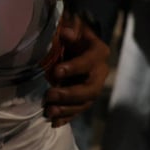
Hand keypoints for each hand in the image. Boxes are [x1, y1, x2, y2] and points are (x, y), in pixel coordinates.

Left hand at [44, 11, 109, 125]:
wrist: (79, 43)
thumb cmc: (73, 32)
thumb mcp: (73, 26)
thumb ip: (70, 29)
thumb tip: (66, 33)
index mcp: (98, 52)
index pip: (88, 62)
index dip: (74, 68)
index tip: (56, 72)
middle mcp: (100, 72)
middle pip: (90, 89)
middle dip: (69, 94)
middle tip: (49, 95)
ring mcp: (94, 87)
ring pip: (85, 103)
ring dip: (67, 109)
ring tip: (49, 112)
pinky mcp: (85, 98)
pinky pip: (79, 110)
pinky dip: (67, 117)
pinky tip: (54, 123)